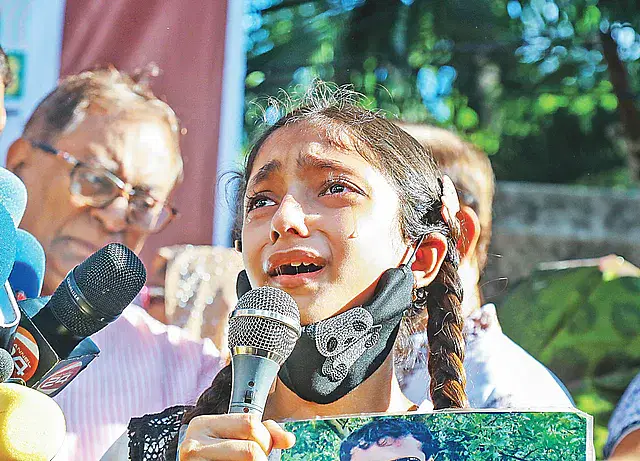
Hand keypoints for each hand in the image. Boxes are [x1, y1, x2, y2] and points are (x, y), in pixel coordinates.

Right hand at [179, 414, 295, 460]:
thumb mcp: (232, 437)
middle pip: (252, 450)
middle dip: (261, 457)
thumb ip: (261, 432)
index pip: (251, 423)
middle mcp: (194, 443)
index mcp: (204, 424)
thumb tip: (289, 439)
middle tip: (255, 460)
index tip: (263, 447)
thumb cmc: (214, 456)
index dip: (265, 438)